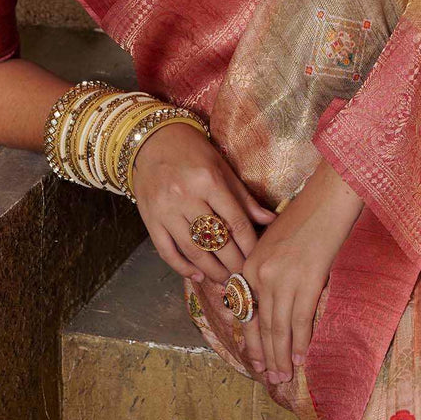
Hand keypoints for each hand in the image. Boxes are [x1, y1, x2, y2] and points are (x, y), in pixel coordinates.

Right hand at [131, 121, 275, 283]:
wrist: (152, 140)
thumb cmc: (192, 151)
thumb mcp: (221, 167)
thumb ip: (244, 197)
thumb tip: (270, 220)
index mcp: (208, 181)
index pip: (235, 222)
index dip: (249, 245)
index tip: (257, 259)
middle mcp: (186, 196)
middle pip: (215, 240)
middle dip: (233, 263)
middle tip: (244, 276)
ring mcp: (166, 210)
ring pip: (193, 250)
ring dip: (211, 270)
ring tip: (225, 280)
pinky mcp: (149, 219)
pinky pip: (167, 251)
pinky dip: (182, 267)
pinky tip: (197, 275)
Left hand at [240, 159, 362, 384]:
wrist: (328, 198)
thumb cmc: (304, 216)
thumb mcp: (273, 242)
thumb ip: (265, 271)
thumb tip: (266, 303)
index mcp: (250, 263)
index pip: (246, 311)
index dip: (251, 339)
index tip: (255, 361)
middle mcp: (260, 273)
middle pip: (261, 323)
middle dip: (266, 354)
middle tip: (270, 378)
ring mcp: (283, 278)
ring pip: (279, 327)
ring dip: (282, 355)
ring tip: (284, 376)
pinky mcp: (307, 280)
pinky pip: (301, 318)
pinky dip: (301, 341)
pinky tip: (301, 357)